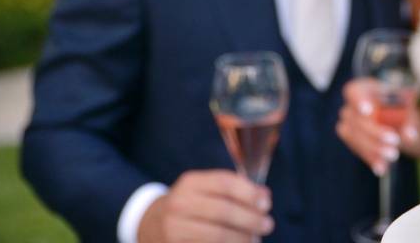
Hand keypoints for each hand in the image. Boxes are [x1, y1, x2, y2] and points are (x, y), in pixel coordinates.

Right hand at [137, 170, 272, 242]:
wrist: (151, 225)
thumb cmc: (190, 205)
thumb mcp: (205, 189)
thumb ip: (234, 189)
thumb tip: (264, 197)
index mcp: (190, 183)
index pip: (225, 183)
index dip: (249, 193)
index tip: (266, 203)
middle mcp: (179, 204)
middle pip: (223, 211)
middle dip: (250, 219)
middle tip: (268, 225)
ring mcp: (173, 229)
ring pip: (217, 235)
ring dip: (242, 238)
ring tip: (255, 239)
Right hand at [336, 78, 418, 175]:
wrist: (395, 115)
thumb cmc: (401, 104)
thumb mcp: (409, 107)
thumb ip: (409, 118)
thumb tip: (410, 136)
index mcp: (363, 88)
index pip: (353, 91)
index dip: (358, 100)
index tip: (367, 110)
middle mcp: (350, 105)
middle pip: (356, 119)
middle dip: (375, 133)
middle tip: (395, 142)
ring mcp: (348, 123)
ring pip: (354, 137)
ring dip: (373, 148)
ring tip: (393, 155)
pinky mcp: (350, 139)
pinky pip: (357, 150)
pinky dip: (371, 158)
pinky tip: (382, 168)